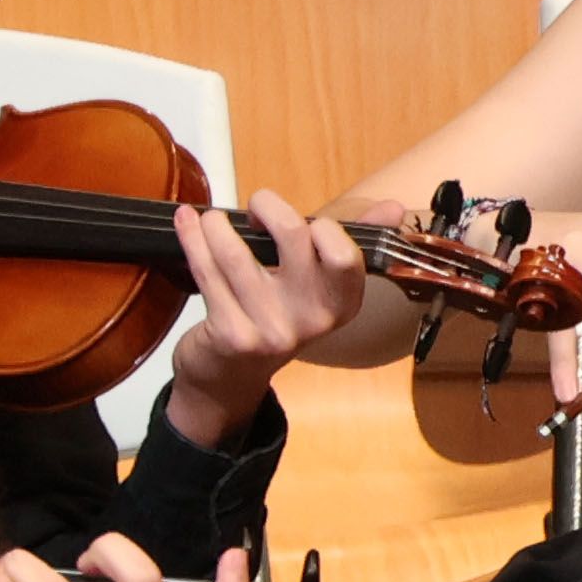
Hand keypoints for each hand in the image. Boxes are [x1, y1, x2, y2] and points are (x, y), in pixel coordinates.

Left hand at [162, 189, 363, 445]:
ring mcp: (271, 329)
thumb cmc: (276, 316)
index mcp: (342, 304)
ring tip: (210, 219)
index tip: (304, 222)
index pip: (345, 254)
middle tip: (255, 207)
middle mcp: (313, 318)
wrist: (231, 376)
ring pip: (237, 252)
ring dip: (216, 224)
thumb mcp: (317, 284)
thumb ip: (351, 240)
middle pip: (295, 236)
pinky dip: (192, 239)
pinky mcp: (231, 333)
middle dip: (269, 205)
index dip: (322, 226)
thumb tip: (396, 206)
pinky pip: (207, 271)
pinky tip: (185, 222)